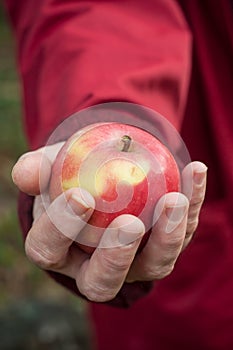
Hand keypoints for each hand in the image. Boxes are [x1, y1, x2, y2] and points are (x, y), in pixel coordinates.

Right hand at [12, 144, 206, 301]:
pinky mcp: (166, 244)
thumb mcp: (53, 165)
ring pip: (154, 266)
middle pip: (102, 281)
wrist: (104, 171)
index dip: (60, 229)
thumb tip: (25, 172)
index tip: (81, 196)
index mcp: (59, 250)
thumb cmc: (73, 173)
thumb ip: (38, 169)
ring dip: (168, 237)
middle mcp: (97, 266)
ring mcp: (136, 261)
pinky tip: (195, 171)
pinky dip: (193, 202)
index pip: (49, 250)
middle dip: (116, 257)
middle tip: (130, 224)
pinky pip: (183, 231)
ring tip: (174, 199)